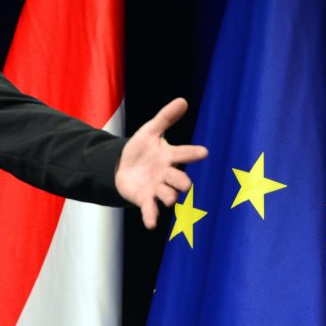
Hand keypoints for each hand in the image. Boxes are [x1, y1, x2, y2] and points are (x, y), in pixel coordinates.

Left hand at [115, 97, 207, 228]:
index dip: (192, 153)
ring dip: (168, 197)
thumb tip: (183, 100)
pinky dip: (151, 217)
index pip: (184, 154)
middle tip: (184, 184)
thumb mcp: (150, 131)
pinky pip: (150, 210)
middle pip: (180, 181)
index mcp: (169, 157)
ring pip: (168, 195)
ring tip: (168, 200)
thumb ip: (166, 118)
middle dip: (182, 182)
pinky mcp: (144, 199)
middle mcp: (167, 174)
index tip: (203, 152)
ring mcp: (157, 188)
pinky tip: (151, 224)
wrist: (122, 166)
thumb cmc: (141, 149)